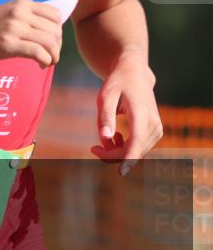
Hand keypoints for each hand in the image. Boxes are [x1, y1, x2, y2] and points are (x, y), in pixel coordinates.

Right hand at [0, 0, 62, 68]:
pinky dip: (45, 61)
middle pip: (56, 31)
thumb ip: (20, 18)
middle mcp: (19, 12)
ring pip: (51, 42)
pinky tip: (39, 65)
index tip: (49, 43)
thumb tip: (41, 30)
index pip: (55, 15)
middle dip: (57, 47)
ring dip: (53, 56)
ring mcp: (13, 27)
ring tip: (46, 63)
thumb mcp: (1, 15)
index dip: (57, 32)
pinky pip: (39, 53)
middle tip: (49, 57)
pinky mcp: (7, 44)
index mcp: (19, 4)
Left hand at [90, 51, 161, 175]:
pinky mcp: (155, 132)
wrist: (135, 75)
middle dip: (112, 154)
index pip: (137, 142)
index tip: (121, 173)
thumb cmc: (118, 84)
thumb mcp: (105, 96)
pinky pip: (138, 147)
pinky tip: (116, 135)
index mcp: (141, 114)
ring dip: (117, 150)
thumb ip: (105, 116)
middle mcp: (153, 124)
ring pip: (136, 151)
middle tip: (93, 148)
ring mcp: (157, 129)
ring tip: (106, 133)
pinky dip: (124, 147)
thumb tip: (105, 138)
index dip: (128, 159)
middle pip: (133, 150)